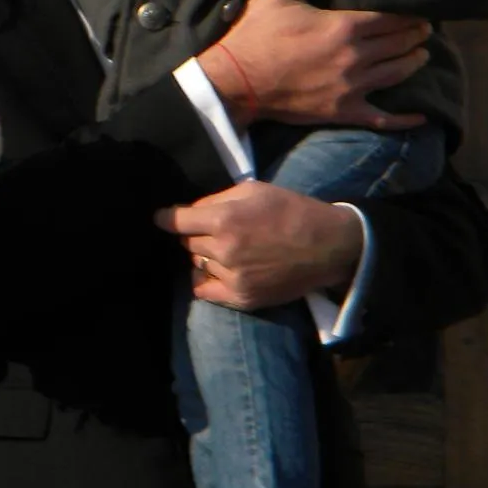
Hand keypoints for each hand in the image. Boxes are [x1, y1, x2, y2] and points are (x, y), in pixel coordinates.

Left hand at [154, 182, 364, 310]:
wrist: (328, 246)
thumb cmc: (291, 210)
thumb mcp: (253, 190)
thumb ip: (215, 200)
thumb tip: (188, 211)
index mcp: (224, 221)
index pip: (176, 221)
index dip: (165, 217)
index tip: (160, 217)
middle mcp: (224, 251)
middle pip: (187, 242)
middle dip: (196, 233)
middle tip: (216, 229)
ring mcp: (232, 277)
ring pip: (197, 263)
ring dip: (206, 255)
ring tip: (230, 248)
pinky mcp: (242, 298)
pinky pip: (204, 290)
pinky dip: (206, 279)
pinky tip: (218, 270)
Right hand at [197, 0, 430, 129]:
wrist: (234, 82)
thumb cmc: (256, 34)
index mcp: (344, 26)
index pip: (391, 17)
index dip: (409, 13)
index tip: (418, 9)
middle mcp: (355, 57)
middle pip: (399, 43)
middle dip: (416, 34)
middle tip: (425, 29)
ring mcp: (351, 88)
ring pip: (398, 73)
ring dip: (414, 62)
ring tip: (421, 54)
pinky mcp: (342, 112)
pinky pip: (382, 119)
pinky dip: (404, 119)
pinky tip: (422, 116)